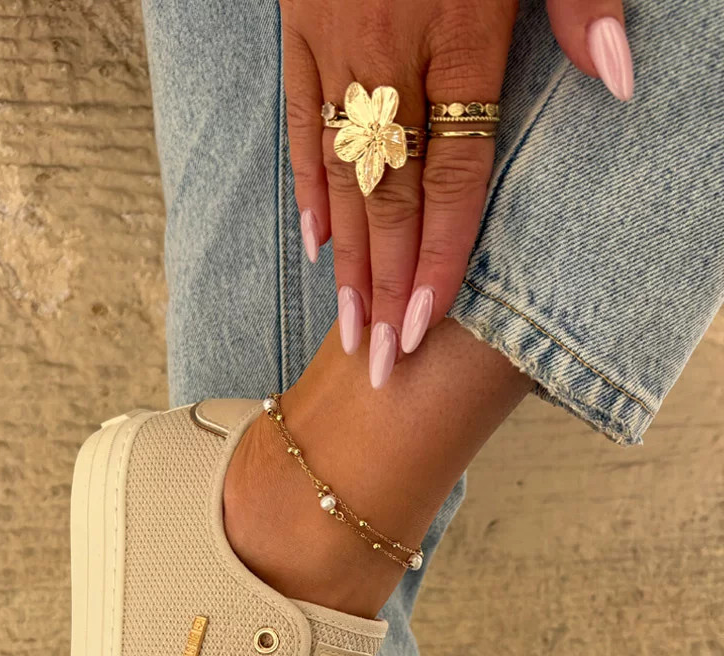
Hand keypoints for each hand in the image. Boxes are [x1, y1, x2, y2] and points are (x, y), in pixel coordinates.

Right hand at [280, 0, 633, 387]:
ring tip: (348, 329)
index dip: (438, 253)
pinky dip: (308, 187)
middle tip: (379, 360)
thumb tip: (619, 80)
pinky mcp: (298, 26)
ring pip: (340, 170)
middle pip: (388, 190)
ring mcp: (334, 39)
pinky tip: (318, 247)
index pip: (451, 169)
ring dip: (346, 259)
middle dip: (383, 284)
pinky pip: (298, 121)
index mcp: (458, 23)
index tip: (425, 324)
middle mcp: (388, 45)